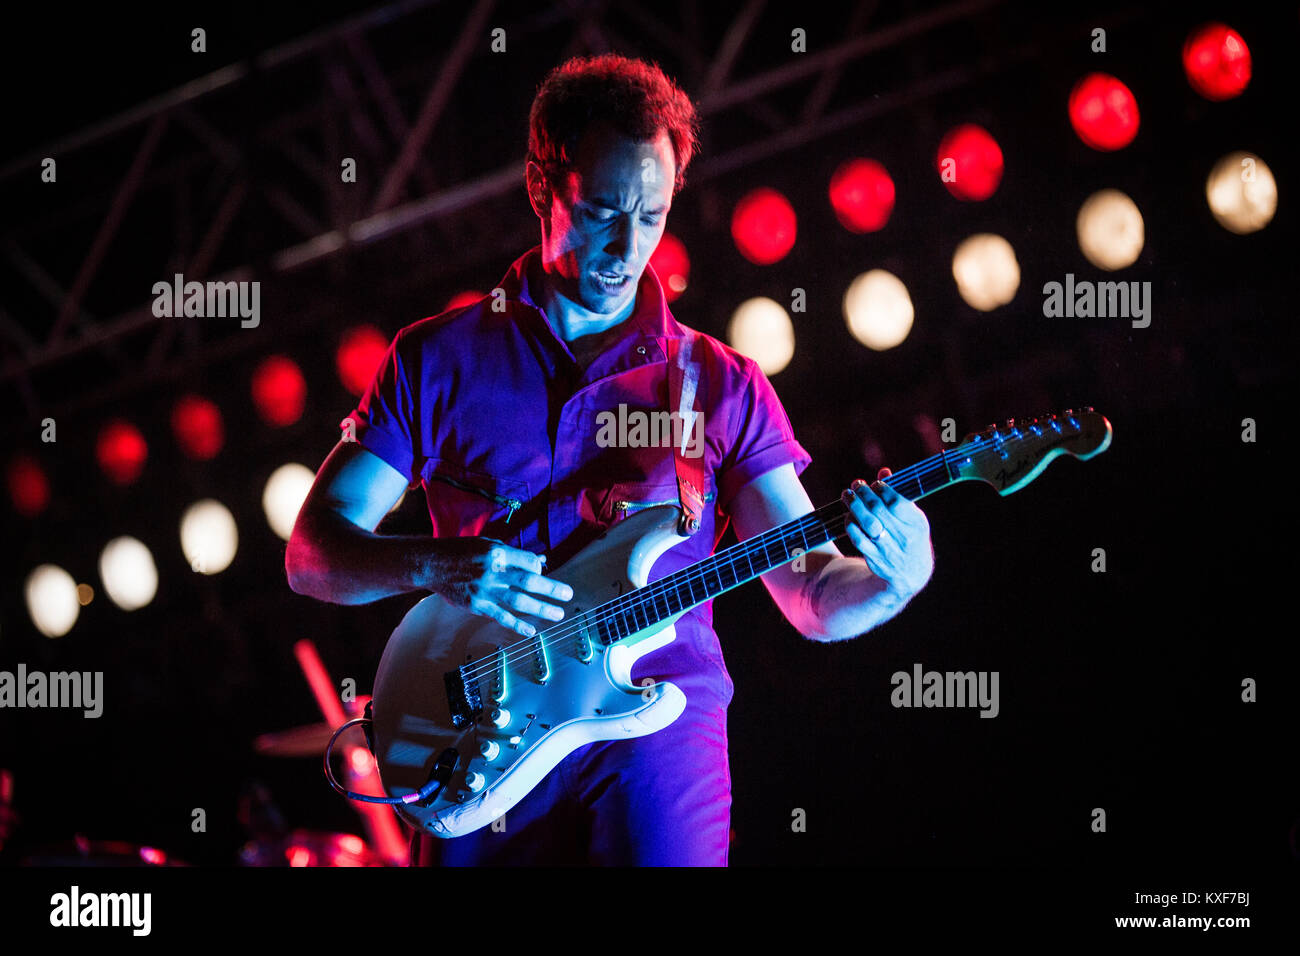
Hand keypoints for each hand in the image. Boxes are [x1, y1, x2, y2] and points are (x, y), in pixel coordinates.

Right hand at [431, 538, 572, 637]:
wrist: (433, 564)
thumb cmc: (463, 552)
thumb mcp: (488, 544)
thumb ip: (514, 555)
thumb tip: (541, 562)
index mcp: (497, 552)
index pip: (528, 562)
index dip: (539, 569)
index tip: (542, 574)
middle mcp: (493, 571)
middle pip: (529, 581)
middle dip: (551, 589)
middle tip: (568, 595)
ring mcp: (485, 590)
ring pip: (519, 601)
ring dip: (541, 608)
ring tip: (558, 614)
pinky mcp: (477, 605)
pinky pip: (501, 616)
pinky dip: (517, 624)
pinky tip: (531, 631)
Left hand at [841, 468, 933, 602]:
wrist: (912, 573)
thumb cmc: (911, 536)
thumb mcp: (912, 517)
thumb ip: (898, 494)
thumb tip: (884, 472)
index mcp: (916, 524)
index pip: (896, 502)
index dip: (882, 489)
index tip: (875, 483)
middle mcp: (904, 537)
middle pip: (878, 510)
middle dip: (863, 494)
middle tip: (856, 485)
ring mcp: (889, 549)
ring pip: (866, 524)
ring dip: (854, 507)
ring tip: (847, 496)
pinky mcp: (875, 559)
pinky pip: (858, 539)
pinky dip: (850, 525)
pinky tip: (849, 516)